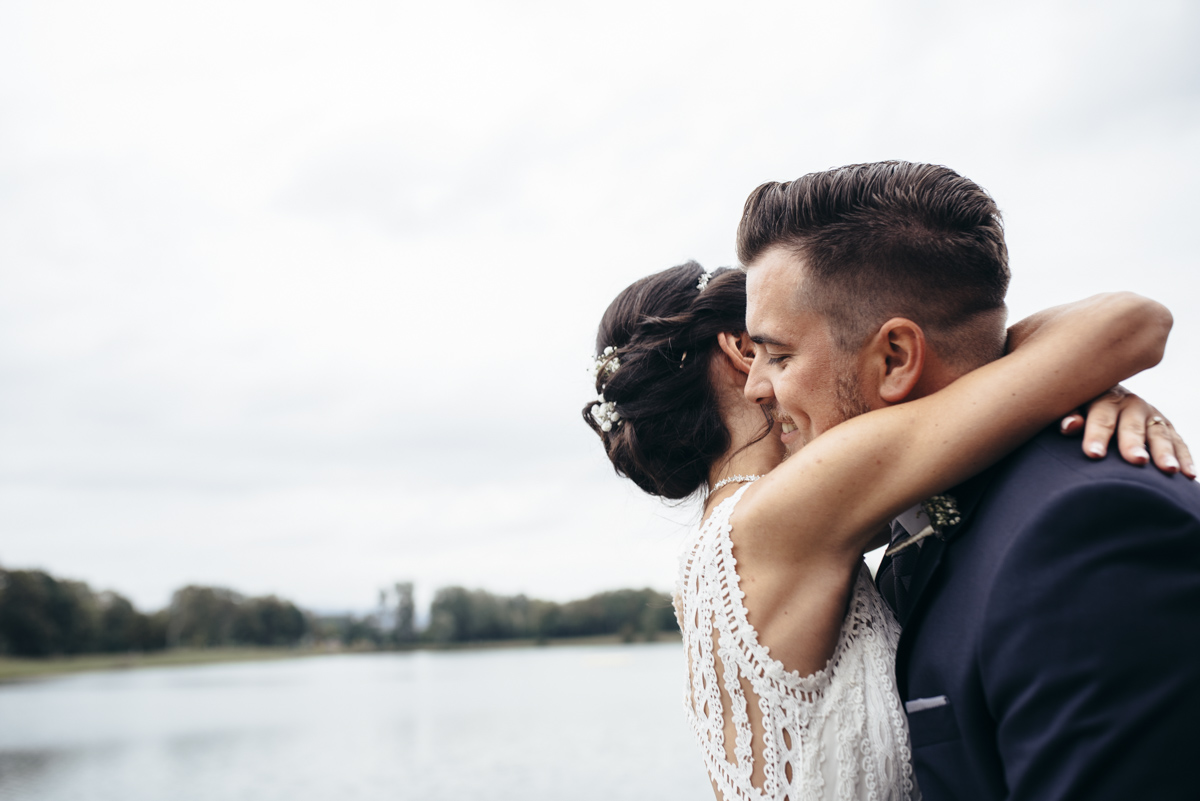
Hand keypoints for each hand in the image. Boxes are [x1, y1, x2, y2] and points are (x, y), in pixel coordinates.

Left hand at [1059, 386, 1194, 478]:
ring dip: (1165, 452)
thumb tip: (1069, 426)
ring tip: (1169, 470)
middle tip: (1136, 461)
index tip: (1094, 454)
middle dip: (1134, 443)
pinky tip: (1189, 475)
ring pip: (1159, 434)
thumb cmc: (1080, 410)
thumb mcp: (1071, 408)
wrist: (1104, 398)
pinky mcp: (1165, 427)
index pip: (1100, 417)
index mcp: (1104, 398)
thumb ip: (1068, 416)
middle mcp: (1131, 404)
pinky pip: (1178, 442)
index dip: (1097, 435)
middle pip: (1132, 426)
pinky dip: (1184, 457)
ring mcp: (1151, 415)